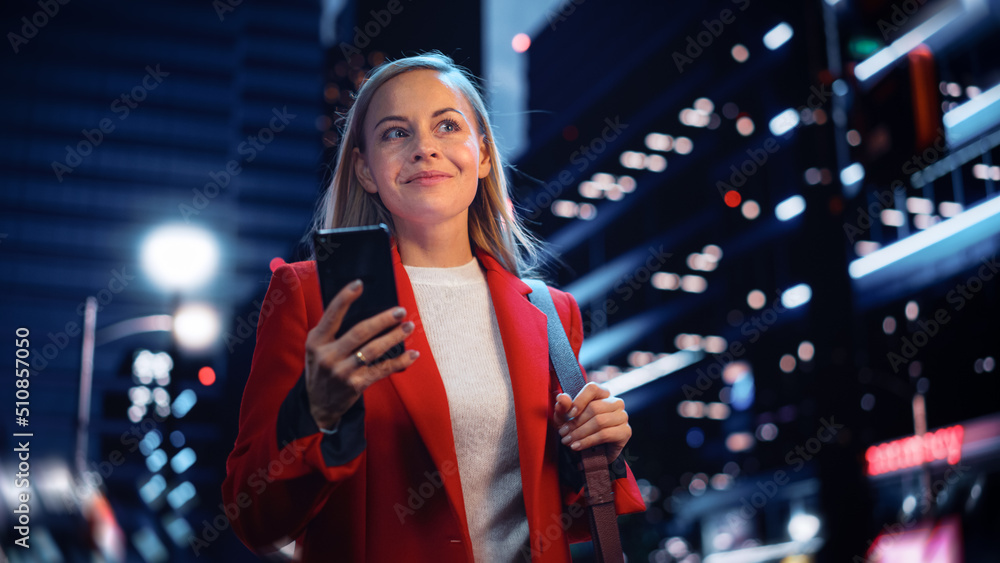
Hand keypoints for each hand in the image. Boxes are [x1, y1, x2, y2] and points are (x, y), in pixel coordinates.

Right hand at [304, 280, 419, 428]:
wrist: (317, 405)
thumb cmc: (321, 367)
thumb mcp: (317, 348)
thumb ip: (332, 331)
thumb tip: (365, 308)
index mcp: (316, 341)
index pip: (331, 316)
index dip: (344, 298)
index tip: (359, 284)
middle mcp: (328, 356)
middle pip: (360, 332)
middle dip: (383, 320)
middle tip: (400, 311)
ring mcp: (342, 372)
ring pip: (374, 350)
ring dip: (394, 337)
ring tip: (409, 326)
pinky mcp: (356, 385)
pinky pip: (382, 370)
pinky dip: (400, 362)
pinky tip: (412, 354)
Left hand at [552, 382, 630, 462]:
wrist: (590, 453)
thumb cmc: (578, 430)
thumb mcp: (565, 419)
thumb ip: (562, 407)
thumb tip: (561, 397)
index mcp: (602, 394)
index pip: (592, 388)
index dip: (579, 400)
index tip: (569, 414)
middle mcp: (615, 403)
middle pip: (594, 407)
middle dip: (576, 423)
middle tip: (564, 434)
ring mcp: (622, 416)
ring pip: (599, 421)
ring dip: (580, 433)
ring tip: (569, 441)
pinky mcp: (625, 432)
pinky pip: (605, 434)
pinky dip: (588, 441)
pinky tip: (578, 446)